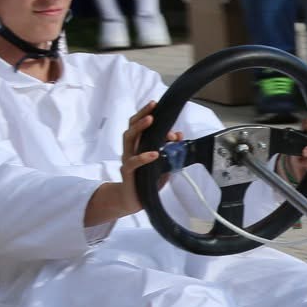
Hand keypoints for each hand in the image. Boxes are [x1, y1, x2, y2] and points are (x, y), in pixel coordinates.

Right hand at [115, 101, 178, 216]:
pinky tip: (154, 153)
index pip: (139, 125)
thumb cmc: (145, 180)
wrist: (132, 200)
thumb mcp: (161, 163)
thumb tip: (179, 136)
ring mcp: (127, 160)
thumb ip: (169, 150)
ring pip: (129, 138)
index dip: (148, 115)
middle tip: (153, 106)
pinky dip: (144, 156)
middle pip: (132, 126)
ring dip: (140, 127)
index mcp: (136, 145)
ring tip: (150, 120)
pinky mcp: (127, 173)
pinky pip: (133, 162)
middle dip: (142, 114)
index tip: (160, 110)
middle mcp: (130, 149)